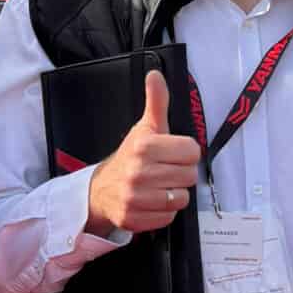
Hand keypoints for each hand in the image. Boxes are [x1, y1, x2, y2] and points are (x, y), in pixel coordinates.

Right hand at [85, 70, 202, 233]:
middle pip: (189, 176)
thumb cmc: (129, 158)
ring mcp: (134, 197)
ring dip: (173, 194)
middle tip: (164, 171)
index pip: (192, 152)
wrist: (100, 190)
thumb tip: (156, 75)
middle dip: (180, 174)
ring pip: (181, 198)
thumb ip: (156, 101)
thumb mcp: (144, 127)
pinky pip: (168, 217)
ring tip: (158, 186)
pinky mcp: (133, 218)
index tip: (172, 155)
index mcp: (145, 146)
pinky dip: (163, 211)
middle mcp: (138, 171)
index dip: (185, 154)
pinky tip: (152, 201)